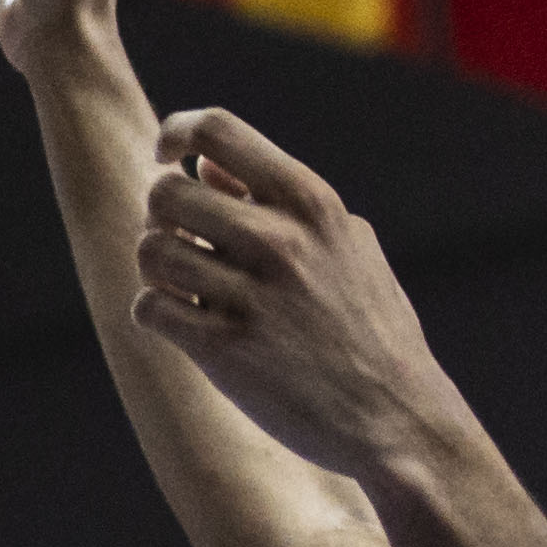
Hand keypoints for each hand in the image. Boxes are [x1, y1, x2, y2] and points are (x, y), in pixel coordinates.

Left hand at [131, 107, 474, 489]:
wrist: (398, 418)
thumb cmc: (370, 327)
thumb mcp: (345, 246)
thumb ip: (281, 200)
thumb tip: (204, 165)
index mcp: (311, 203)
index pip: (216, 128)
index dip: (175, 133)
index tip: (167, 158)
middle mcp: (280, 241)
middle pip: (163, 193)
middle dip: (161, 216)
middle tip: (184, 242)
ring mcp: (252, 297)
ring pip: (149, 251)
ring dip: (157, 269)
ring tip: (188, 286)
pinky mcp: (225, 351)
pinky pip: (149, 308)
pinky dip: (156, 314)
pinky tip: (184, 323)